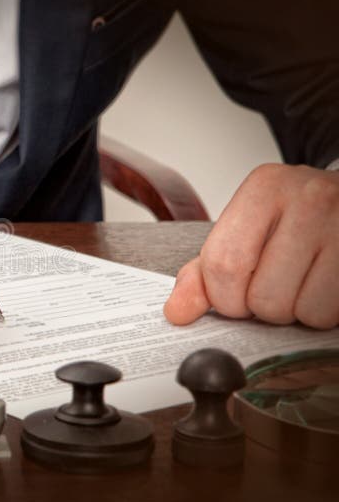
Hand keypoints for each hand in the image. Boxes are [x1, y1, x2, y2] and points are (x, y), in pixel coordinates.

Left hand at [165, 163, 338, 328]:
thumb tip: (177, 311)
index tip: (231, 296)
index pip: (223, 263)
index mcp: (264, 189)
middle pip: (262, 295)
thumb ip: (204, 272)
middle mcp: (308, 200)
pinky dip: (321, 312)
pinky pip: (329, 313)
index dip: (223, 297)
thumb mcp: (244, 231)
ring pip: (300, 310)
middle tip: (272, 286)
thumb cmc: (294, 220)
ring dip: (294, 312)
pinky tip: (321, 285)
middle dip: (260, 307)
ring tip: (300, 283)